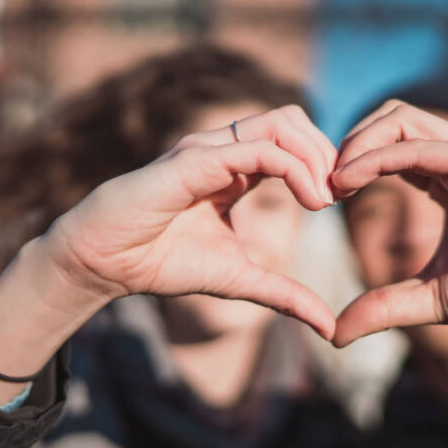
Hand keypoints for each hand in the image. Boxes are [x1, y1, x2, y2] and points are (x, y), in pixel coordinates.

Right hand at [44, 105, 337, 338]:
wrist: (104, 264)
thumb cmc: (161, 262)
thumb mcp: (239, 280)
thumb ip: (285, 295)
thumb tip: (329, 328)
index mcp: (235, 168)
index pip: (293, 141)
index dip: (325, 164)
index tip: (343, 201)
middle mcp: (224, 149)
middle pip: (293, 119)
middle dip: (327, 152)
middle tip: (342, 195)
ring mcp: (208, 149)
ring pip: (281, 123)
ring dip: (315, 156)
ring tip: (326, 199)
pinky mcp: (194, 160)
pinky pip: (257, 149)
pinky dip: (294, 168)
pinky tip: (310, 201)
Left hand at [330, 102, 447, 346]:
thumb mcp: (436, 299)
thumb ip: (387, 306)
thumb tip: (334, 332)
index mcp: (445, 183)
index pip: (385, 148)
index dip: (346, 164)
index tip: (316, 200)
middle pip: (389, 119)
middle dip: (345, 143)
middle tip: (317, 186)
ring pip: (403, 119)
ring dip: (356, 142)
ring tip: (330, 182)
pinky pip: (426, 147)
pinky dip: (381, 155)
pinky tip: (351, 181)